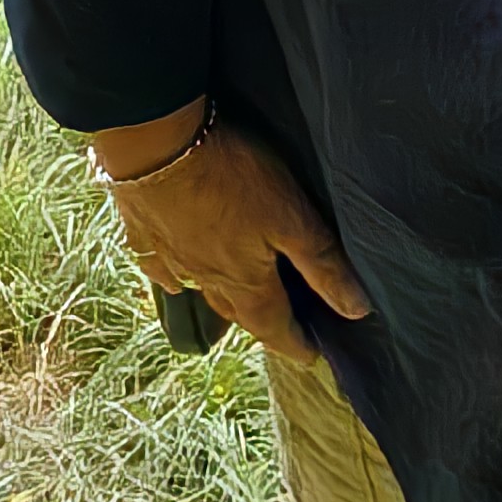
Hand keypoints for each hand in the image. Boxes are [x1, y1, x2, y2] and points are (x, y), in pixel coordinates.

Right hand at [98, 108, 370, 359]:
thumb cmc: (231, 176)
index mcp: (245, 283)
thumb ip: (322, 264)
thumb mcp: (291, 215)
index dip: (298, 343)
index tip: (312, 356)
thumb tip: (356, 310)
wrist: (154, 145)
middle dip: (263, 323)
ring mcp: (171, 261)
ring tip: (238, 299)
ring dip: (224, 300)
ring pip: (203, 293)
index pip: (277, 327)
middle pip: (240, 313)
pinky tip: (177, 276)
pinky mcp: (145, 236)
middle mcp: (207, 282)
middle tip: (281, 325)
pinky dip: (176, 277)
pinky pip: (163, 269)